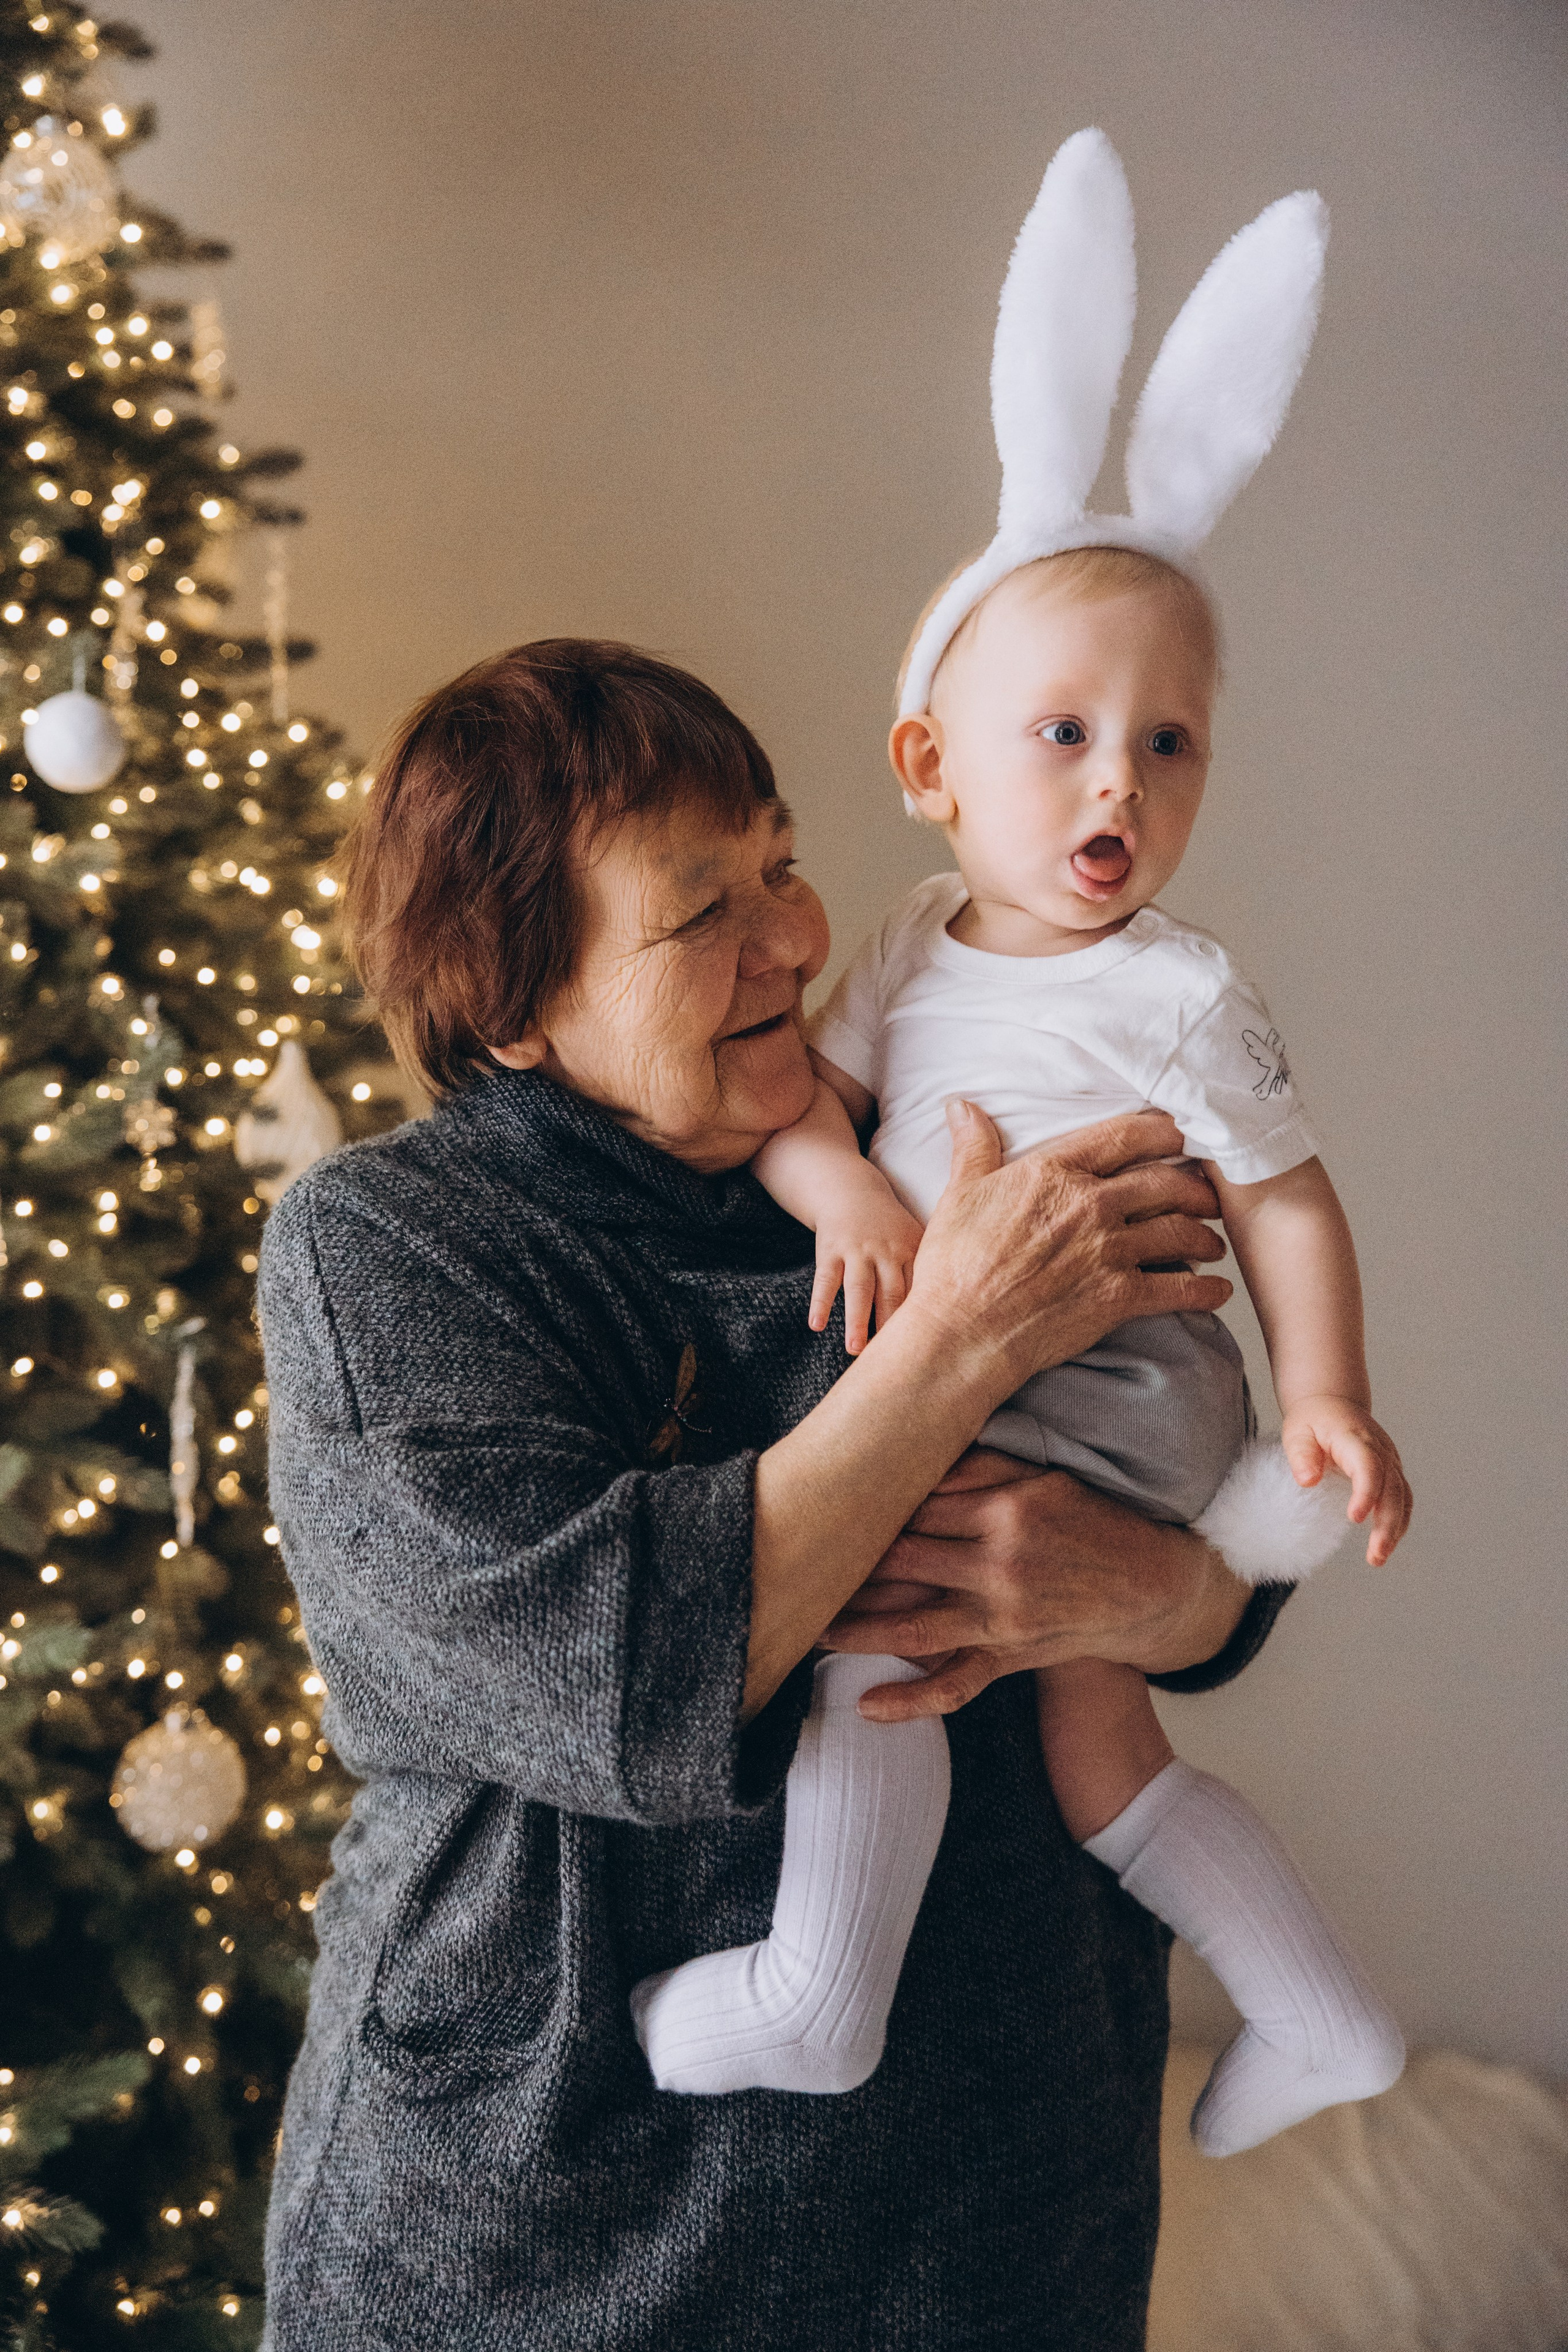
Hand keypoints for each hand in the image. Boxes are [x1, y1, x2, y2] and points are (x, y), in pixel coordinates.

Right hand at [808, 1182, 925, 1355]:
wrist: (850, 1190)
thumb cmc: (889, 1226)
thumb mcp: (914, 1238)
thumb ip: (928, 1270)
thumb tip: (951, 1314)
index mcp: (911, 1251)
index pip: (919, 1290)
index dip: (923, 1318)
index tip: (927, 1348)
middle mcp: (885, 1251)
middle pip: (891, 1294)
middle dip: (891, 1327)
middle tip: (892, 1361)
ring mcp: (857, 1250)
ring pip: (858, 1290)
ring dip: (857, 1321)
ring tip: (855, 1351)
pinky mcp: (830, 1250)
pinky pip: (824, 1280)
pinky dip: (820, 1302)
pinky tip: (816, 1325)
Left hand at [821, 1449, 1249, 1718]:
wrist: (1151, 1584)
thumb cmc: (1090, 1521)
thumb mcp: (1044, 1479)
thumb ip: (981, 1469)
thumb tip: (919, 1456)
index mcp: (1006, 1510)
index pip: (917, 1505)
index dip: (868, 1506)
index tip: (826, 1504)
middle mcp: (1000, 1564)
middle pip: (903, 1561)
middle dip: (847, 1563)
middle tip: (795, 1561)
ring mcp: (1004, 1618)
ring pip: (913, 1626)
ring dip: (855, 1630)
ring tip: (806, 1630)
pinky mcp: (1010, 1657)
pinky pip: (955, 1685)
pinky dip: (911, 1701)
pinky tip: (866, 1705)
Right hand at [902, 1103, 1231, 1397]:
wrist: (962, 1332)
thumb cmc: (954, 1266)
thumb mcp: (960, 1194)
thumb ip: (973, 1147)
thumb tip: (960, 1106)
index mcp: (1054, 1172)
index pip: (1124, 1136)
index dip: (1162, 1130)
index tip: (1181, 1131)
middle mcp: (1090, 1205)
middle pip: (1165, 1181)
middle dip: (1195, 1185)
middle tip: (1208, 1192)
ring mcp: (1108, 1251)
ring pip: (1180, 1230)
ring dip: (1204, 1235)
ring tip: (1213, 1240)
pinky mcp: (1118, 1297)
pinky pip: (1179, 1290)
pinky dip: (1205, 1291)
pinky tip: (1218, 1291)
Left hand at [1282, 1395, 1411, 1566]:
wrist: (1333, 1403)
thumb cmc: (1312, 1420)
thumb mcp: (1297, 1431)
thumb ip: (1301, 1455)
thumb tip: (1307, 1481)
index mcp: (1356, 1438)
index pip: (1368, 1467)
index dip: (1366, 1493)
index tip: (1355, 1518)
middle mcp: (1381, 1450)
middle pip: (1392, 1489)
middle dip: (1387, 1524)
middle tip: (1376, 1554)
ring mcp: (1391, 1461)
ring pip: (1403, 1497)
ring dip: (1395, 1529)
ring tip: (1378, 1557)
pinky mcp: (1392, 1471)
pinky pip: (1403, 1498)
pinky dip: (1399, 1522)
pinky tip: (1386, 1543)